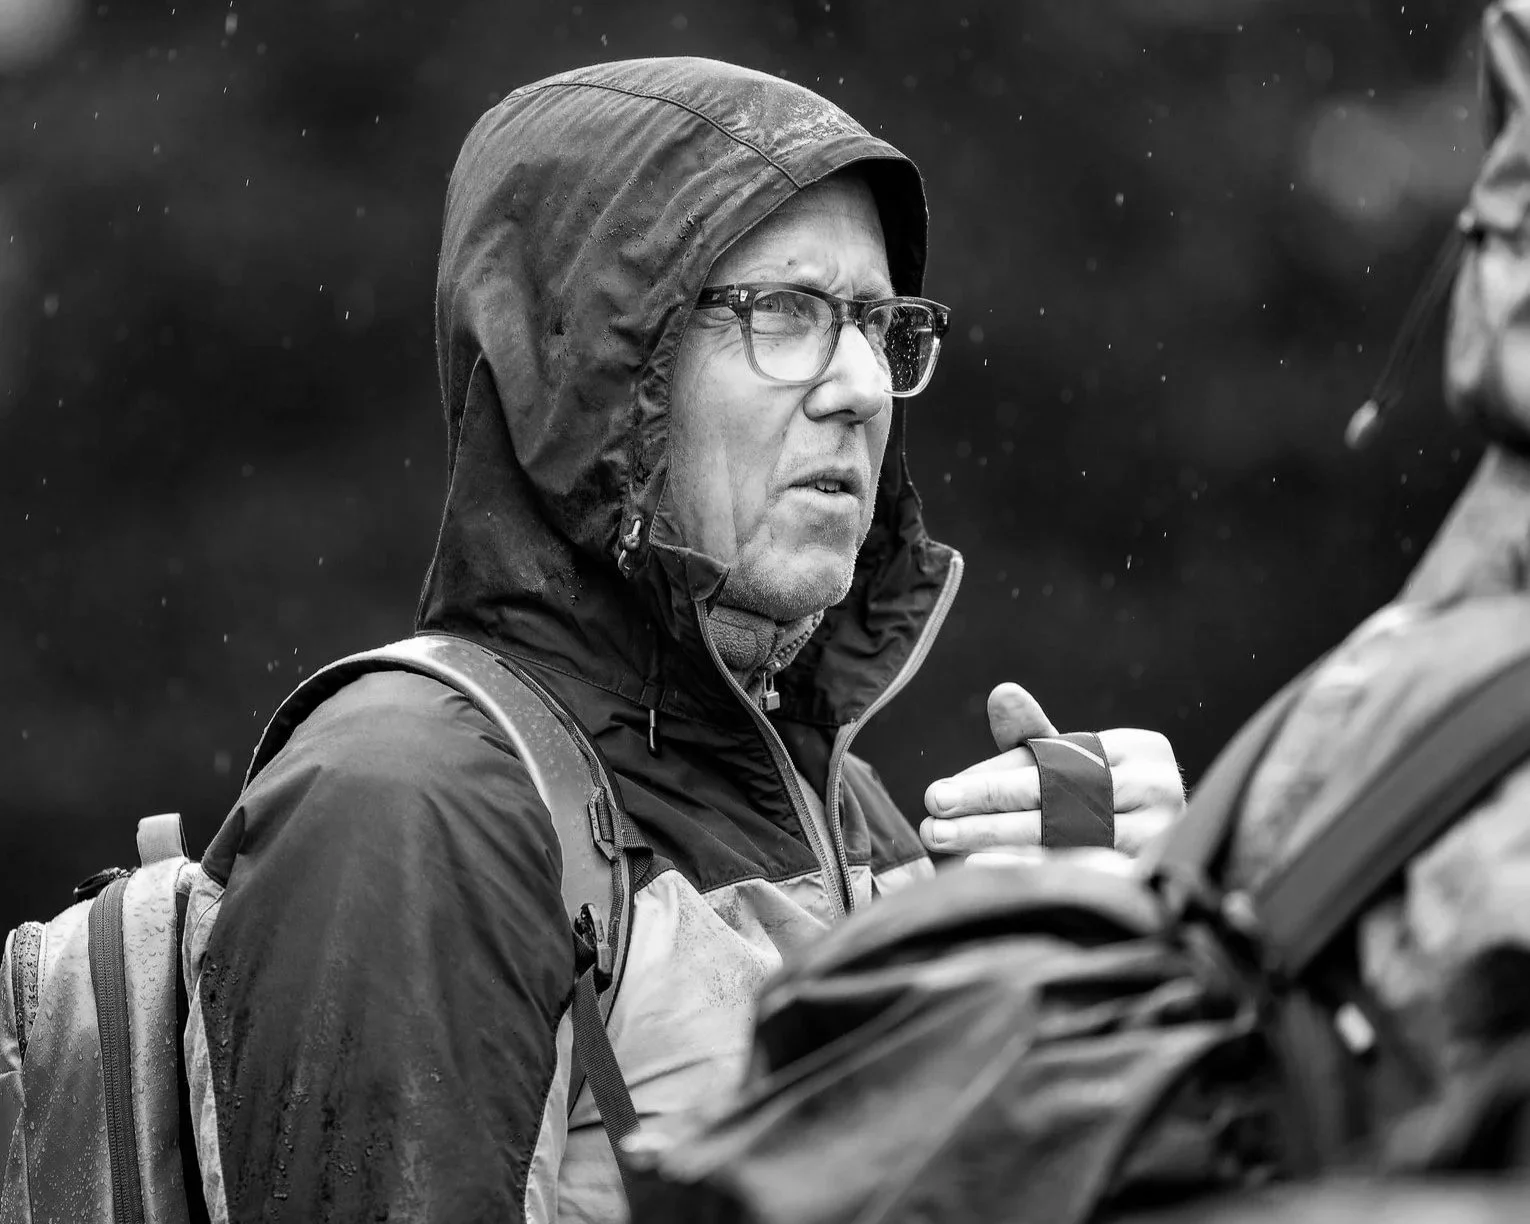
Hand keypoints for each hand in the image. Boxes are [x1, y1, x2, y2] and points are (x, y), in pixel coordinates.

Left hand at [920, 683, 1184, 857]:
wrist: (1169, 850)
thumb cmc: (1106, 797)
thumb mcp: (1074, 762)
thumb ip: (1032, 735)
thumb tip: (1002, 695)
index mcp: (1139, 749)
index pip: (1053, 762)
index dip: (994, 779)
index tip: (942, 792)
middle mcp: (1157, 790)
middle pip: (1055, 798)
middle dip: (986, 805)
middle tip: (933, 812)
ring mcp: (1158, 836)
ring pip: (1062, 837)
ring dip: (997, 839)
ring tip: (946, 840)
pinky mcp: (1149, 876)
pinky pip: (1074, 873)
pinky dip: (1026, 868)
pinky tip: (982, 867)